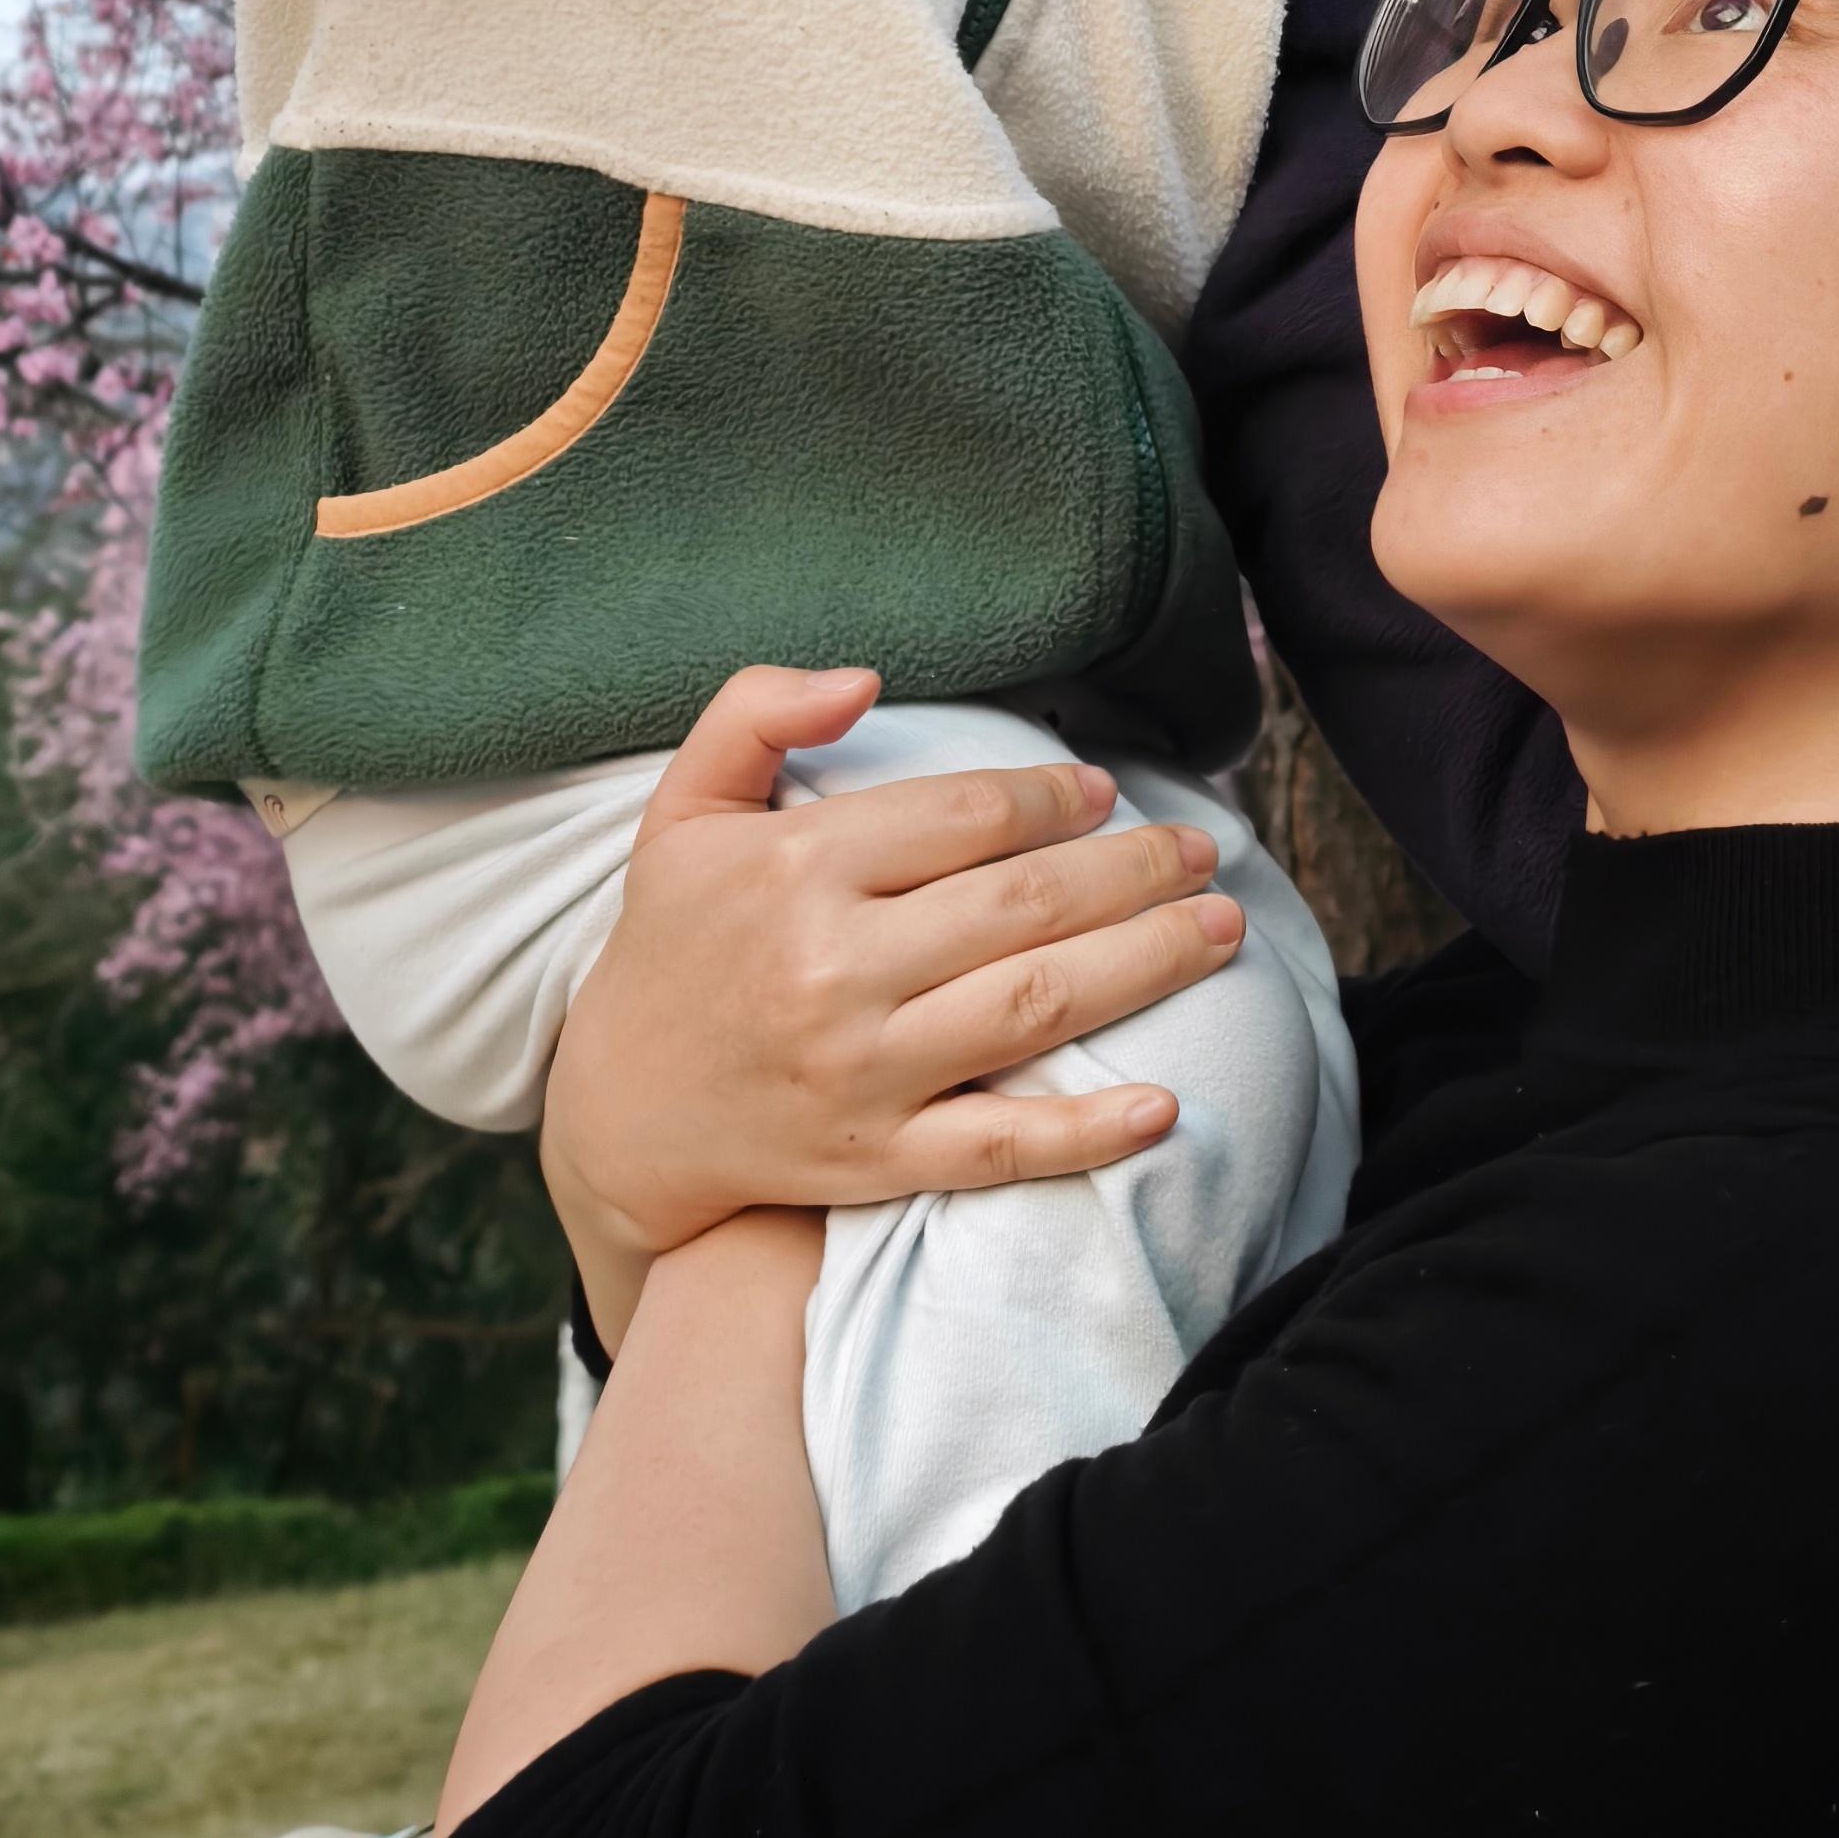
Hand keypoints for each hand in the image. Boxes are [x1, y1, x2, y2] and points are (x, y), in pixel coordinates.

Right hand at [541, 667, 1248, 1347]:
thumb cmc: (671, 943)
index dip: (1051, 798)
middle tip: (1204, 849)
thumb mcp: (683, 808)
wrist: (617, 1113)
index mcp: (794, 870)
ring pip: (1036, 1008)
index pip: (963, 817)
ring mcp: (861, 1072)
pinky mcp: (876, 1160)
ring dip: (1147, 963)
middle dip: (1132, 870)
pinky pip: (1000, 1148)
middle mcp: (834, 970)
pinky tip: (1166, 1106)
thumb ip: (755, 711)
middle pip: (1024, 906)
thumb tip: (864, 677)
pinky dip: (1087, 1132)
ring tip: (1221, 926)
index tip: (1104, 792)